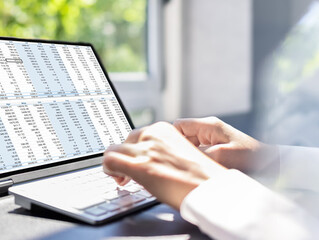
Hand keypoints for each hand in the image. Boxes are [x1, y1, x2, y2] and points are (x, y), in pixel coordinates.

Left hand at [102, 122, 226, 209]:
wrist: (210, 188)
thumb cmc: (200, 177)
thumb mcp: (180, 153)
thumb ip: (162, 151)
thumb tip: (148, 159)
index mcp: (164, 129)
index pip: (137, 136)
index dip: (133, 151)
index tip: (135, 162)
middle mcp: (153, 135)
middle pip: (124, 142)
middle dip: (125, 157)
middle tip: (128, 173)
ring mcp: (145, 149)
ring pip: (112, 151)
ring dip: (115, 165)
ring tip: (124, 179)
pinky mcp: (139, 166)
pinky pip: (109, 161)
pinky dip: (108, 170)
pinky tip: (118, 180)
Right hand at [173, 117, 277, 172]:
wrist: (271, 163)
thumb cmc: (250, 158)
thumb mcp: (221, 156)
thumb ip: (199, 154)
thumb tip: (179, 157)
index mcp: (209, 125)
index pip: (178, 126)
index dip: (169, 139)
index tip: (166, 154)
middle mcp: (209, 129)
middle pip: (181, 135)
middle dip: (176, 149)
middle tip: (173, 165)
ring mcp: (212, 138)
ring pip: (189, 144)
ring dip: (186, 156)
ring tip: (184, 169)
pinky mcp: (216, 147)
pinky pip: (198, 151)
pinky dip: (194, 160)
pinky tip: (195, 170)